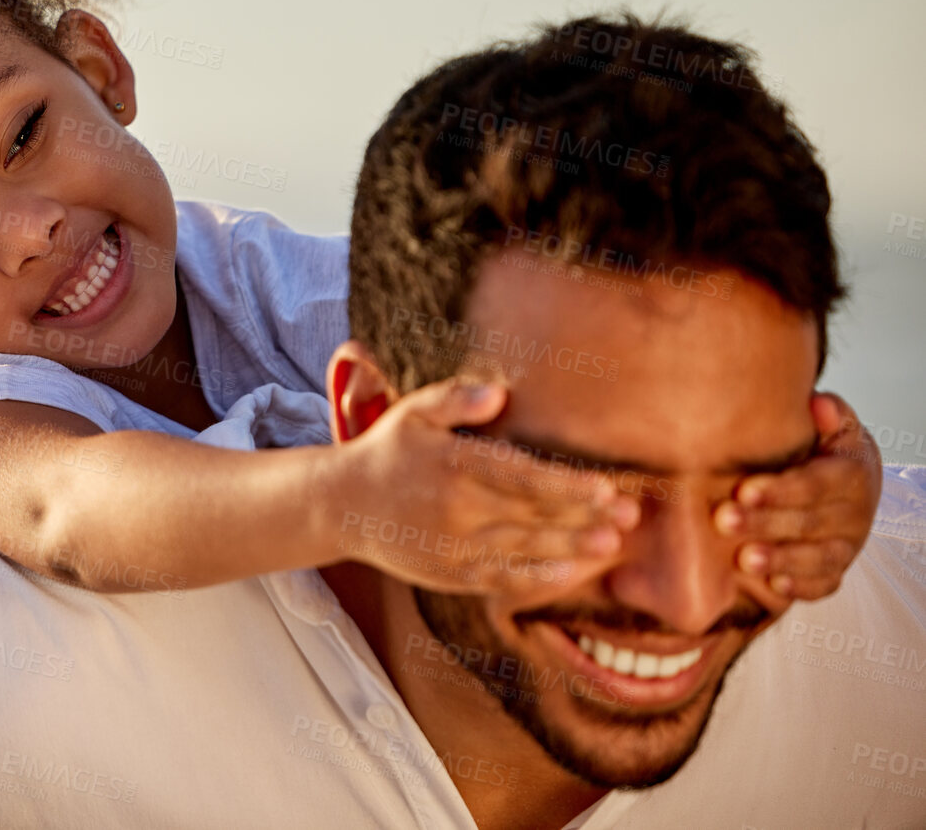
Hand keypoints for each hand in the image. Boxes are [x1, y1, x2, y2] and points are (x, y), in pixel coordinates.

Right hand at [331, 378, 639, 593]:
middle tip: (630, 515)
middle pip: (532, 516)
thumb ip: (455, 399)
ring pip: (523, 550)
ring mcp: (454, 546)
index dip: (566, 485)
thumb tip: (499, 394)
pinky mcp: (450, 574)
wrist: (343, 504)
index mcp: (453, 465)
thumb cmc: (388, 450)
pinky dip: (539, 579)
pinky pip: (502, 579)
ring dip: (572, 549)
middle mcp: (456, 509)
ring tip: (612, 544)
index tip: (606, 487)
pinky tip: (572, 575)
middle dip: (584, 517)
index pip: (520, 477)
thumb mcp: (414, 412)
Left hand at [713, 391, 880, 600]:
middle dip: (766, 523)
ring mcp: (846, 545)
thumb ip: (828, 413)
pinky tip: (773, 585)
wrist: (848, 480)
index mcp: (850, 474)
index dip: (781, 490)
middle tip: (724, 521)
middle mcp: (854, 514)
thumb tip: (819, 405)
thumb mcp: (832, 424)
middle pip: (809, 523)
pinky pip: (823, 584)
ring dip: (780, 560)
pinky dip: (800, 587)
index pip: (815, 484)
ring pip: (817, 558)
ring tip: (743, 559)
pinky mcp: (835, 570)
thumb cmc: (823, 448)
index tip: (743, 490)